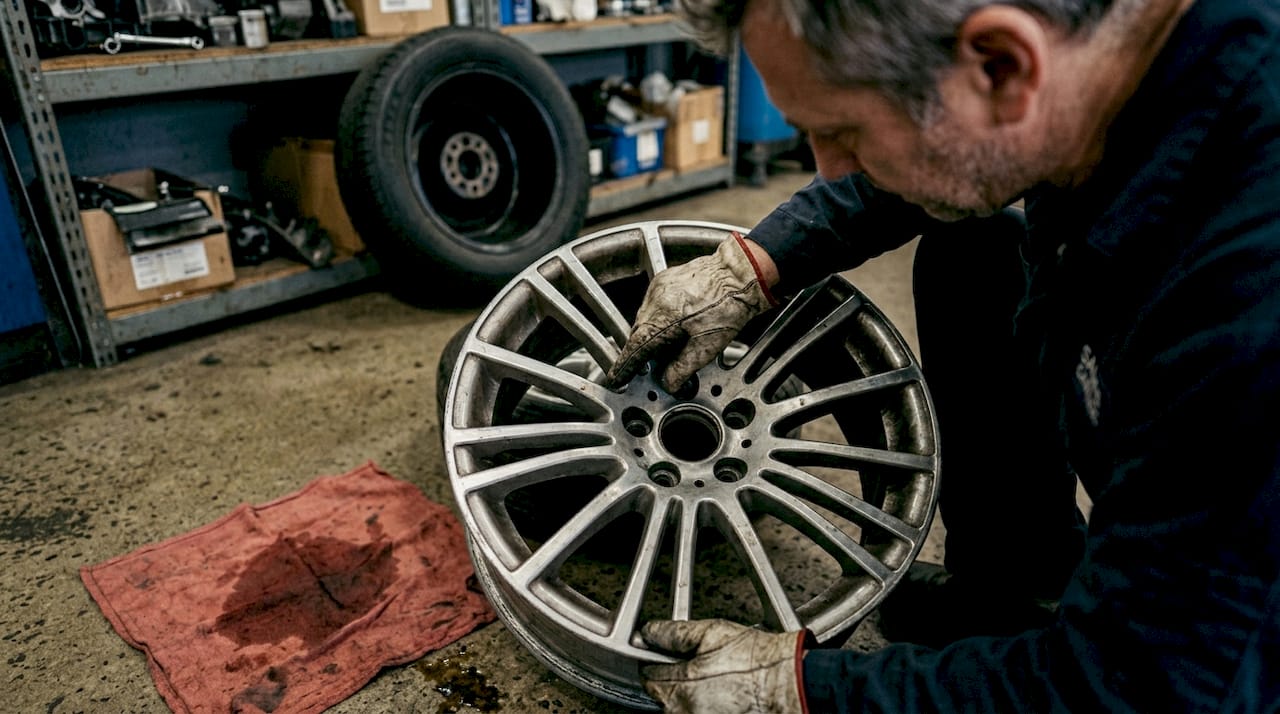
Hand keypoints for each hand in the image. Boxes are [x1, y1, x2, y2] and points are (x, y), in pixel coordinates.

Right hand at [604, 234, 777, 391]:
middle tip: (649, 366)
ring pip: (646, 317)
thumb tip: (667, 382)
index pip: (635, 349)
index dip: (624, 367)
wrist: (742, 272)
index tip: (616, 378)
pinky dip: (659, 317)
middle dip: (641, 351)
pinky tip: (677, 323)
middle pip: (638, 333)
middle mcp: (655, 301)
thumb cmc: (729, 305)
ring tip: (670, 344)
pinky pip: (654, 303)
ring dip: (652, 333)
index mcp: (661, 320)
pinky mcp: (668, 278)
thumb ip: (682, 368)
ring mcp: (660, 287)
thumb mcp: (707, 347)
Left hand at [640, 618, 810, 713]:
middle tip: (701, 669)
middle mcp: (686, 713)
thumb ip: (673, 633)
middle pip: (664, 698)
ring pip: (680, 710)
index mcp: (680, 687)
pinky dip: (705, 707)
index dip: (659, 663)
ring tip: (717, 684)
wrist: (793, 683)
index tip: (670, 659)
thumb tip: (648, 632)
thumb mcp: (712, 633)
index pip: (649, 677)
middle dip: (676, 683)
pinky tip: (724, 698)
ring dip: (691, 699)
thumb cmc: (758, 660)